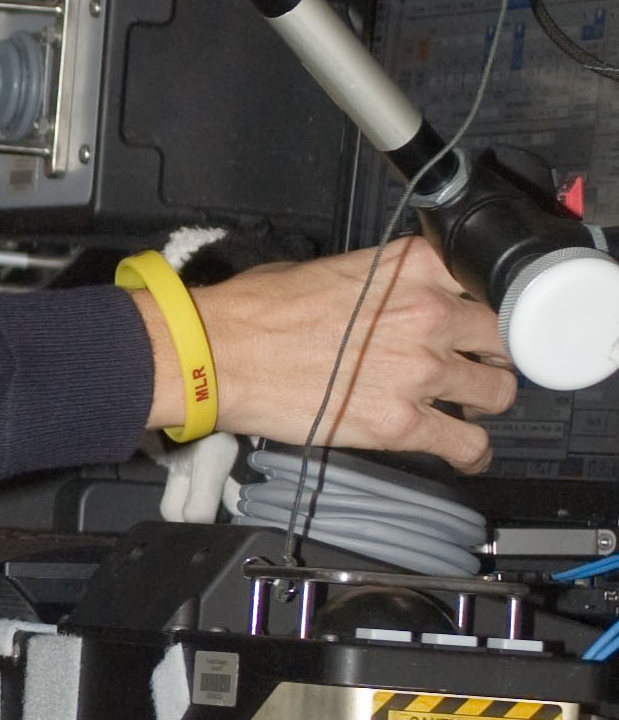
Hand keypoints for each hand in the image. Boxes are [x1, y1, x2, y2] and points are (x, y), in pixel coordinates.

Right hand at [138, 238, 515, 470]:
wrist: (217, 353)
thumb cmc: (258, 310)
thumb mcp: (332, 268)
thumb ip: (386, 280)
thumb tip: (402, 297)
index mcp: (411, 266)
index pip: (489, 280)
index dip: (487, 303)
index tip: (481, 317)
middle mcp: (427, 314)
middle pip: (502, 336)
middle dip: (490, 353)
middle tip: (472, 364)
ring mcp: (420, 371)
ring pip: (498, 392)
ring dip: (484, 401)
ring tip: (466, 407)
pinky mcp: (402, 424)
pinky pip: (469, 445)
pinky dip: (473, 453)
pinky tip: (465, 452)